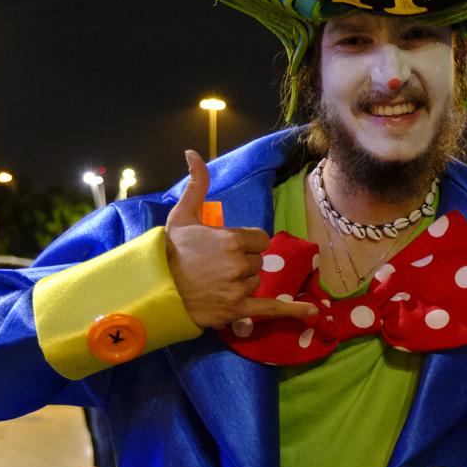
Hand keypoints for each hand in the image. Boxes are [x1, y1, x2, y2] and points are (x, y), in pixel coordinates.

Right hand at [165, 150, 317, 329]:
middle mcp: (239, 262)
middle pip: (257, 261)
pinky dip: (292, 311)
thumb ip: (197, 184)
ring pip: (255, 282)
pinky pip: (270, 308)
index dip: (246, 243)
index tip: (227, 248)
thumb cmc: (170, 249)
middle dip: (242, 263)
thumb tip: (193, 153)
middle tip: (215, 267)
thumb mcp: (182, 213)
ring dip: (241, 282)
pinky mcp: (236, 309)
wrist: (154, 285)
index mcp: (233, 239)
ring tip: (214, 283)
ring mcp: (238, 286)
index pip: (260, 240)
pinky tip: (311, 314)